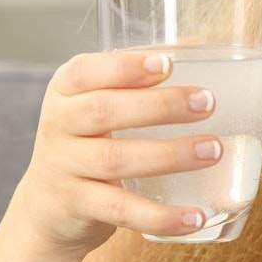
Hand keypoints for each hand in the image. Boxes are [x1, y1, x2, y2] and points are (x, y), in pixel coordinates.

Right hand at [10, 51, 221, 257]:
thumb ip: (135, 80)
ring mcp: (64, 168)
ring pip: (117, 160)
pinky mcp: (78, 207)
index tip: (167, 64)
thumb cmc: (89, 142)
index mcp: (65, 91)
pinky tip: (195, 216)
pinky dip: (160, 216)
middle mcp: (58, 125)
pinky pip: (122, 210)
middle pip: (105, 111)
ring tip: (214, 150)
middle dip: (160, 106)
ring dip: (170, 155)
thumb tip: (199, 45)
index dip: (125, 67)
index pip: (85, 71)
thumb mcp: (97, 105)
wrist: (47, 208)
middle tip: (207, 103)